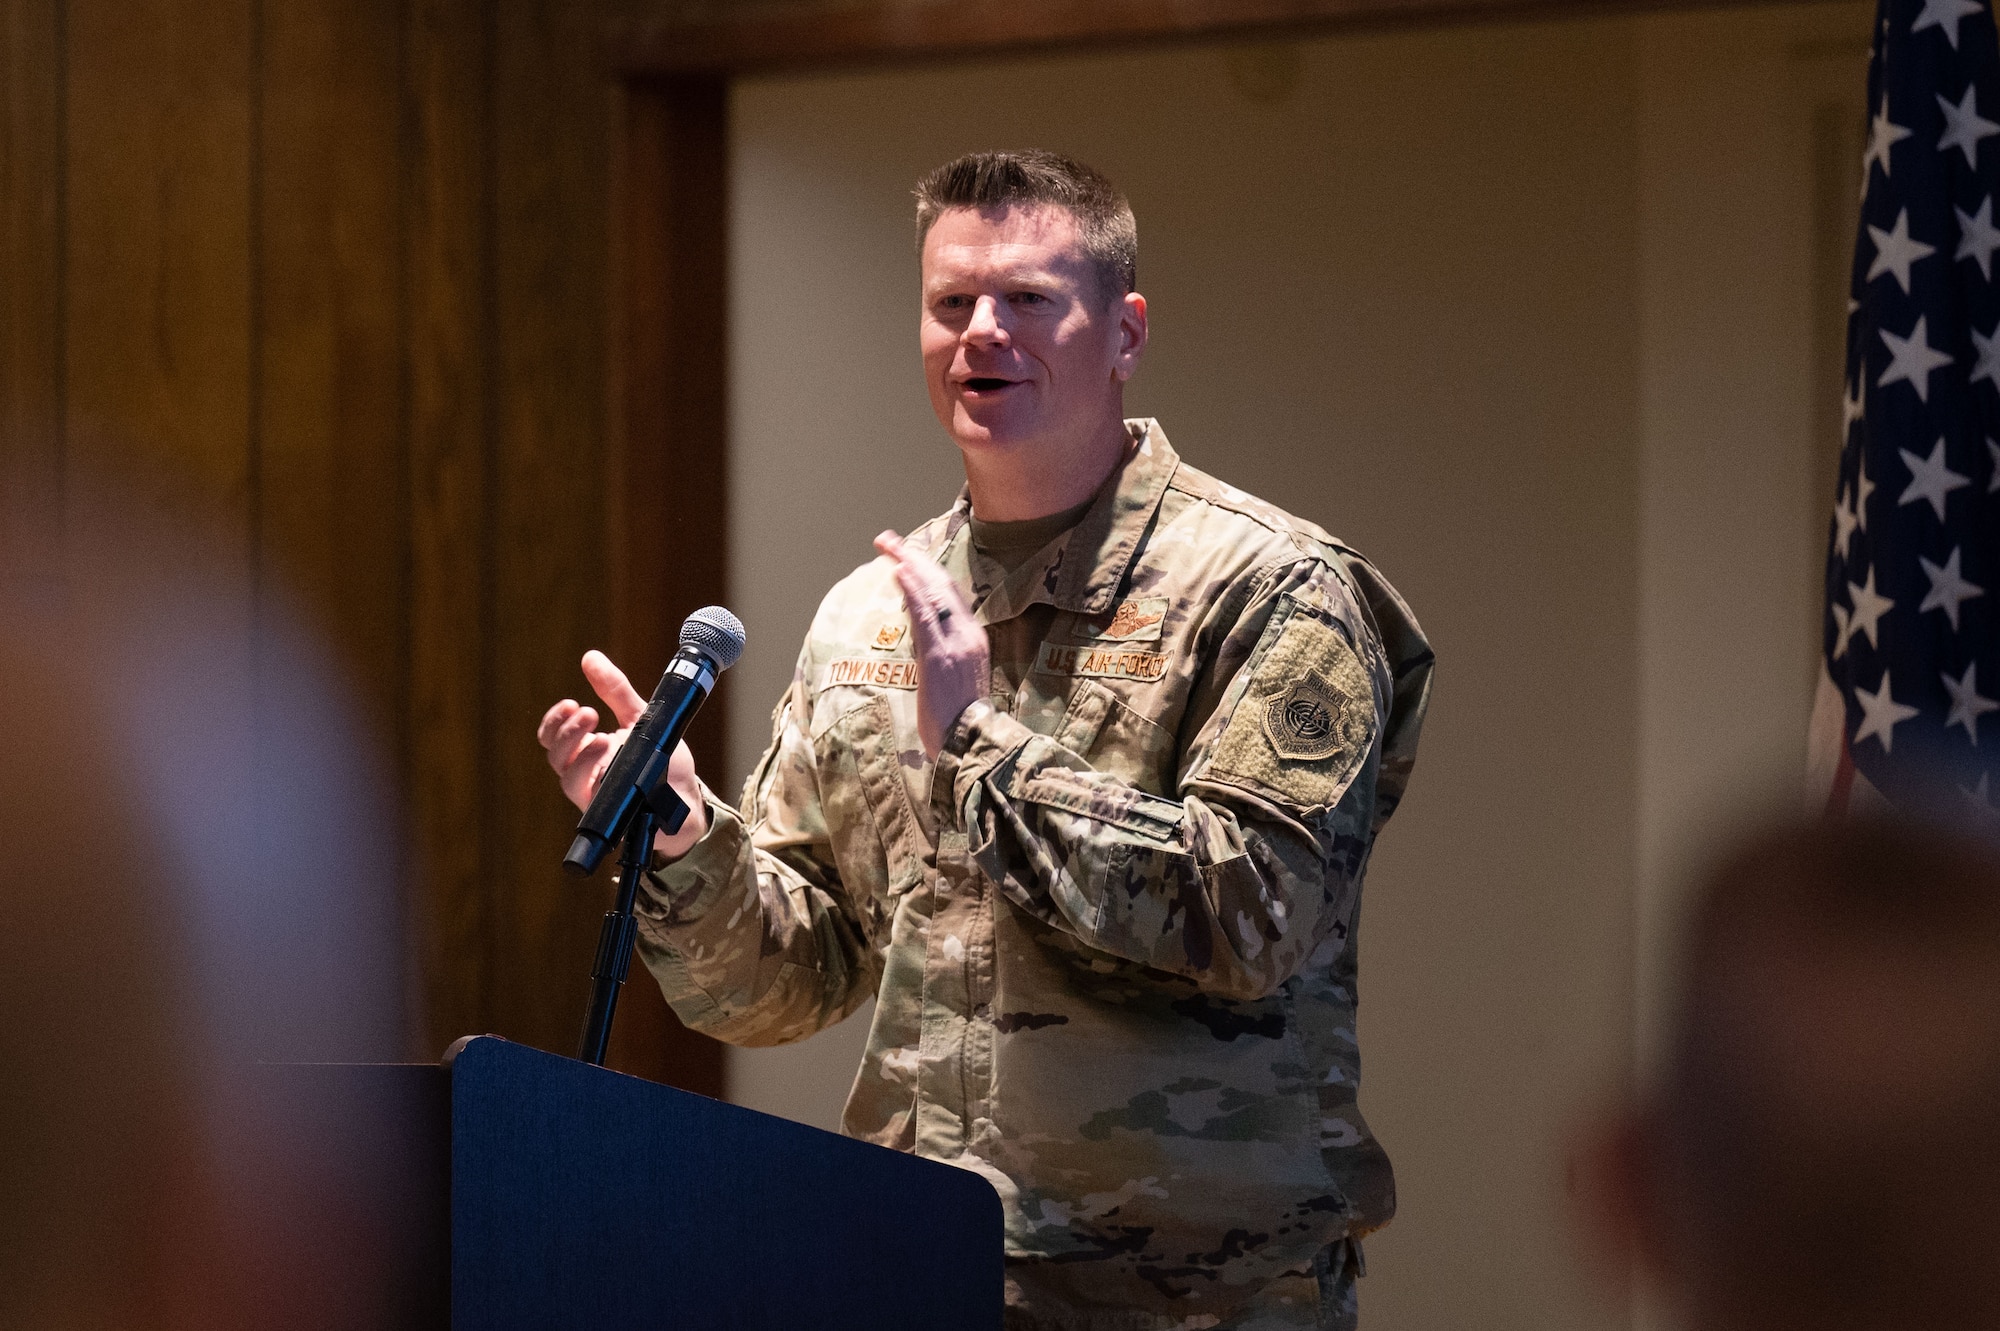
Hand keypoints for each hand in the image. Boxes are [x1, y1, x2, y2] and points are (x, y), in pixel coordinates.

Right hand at [537, 650, 708, 859]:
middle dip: (567, 733)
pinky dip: (598, 781)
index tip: (570, 704)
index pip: (554, 738)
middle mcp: (585, 774)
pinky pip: (593, 801)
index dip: (554, 722)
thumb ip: (615, 691)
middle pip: (556, 756)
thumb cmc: (662, 762)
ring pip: (568, 780)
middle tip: (588, 713)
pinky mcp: (610, 813)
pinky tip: (612, 764)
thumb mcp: (640, 719)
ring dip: (581, 756)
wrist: (687, 796)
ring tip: (602, 737)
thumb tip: (590, 657)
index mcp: (587, 752)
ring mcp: (595, 796)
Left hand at [874, 531, 989, 756]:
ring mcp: (955, 644)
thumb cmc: (960, 719)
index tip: (906, 554)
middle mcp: (967, 634)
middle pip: (941, 584)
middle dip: (913, 557)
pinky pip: (925, 616)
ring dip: (908, 564)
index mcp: (973, 638)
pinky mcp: (939, 656)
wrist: (970, 744)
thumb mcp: (957, 677)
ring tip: (888, 545)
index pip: (950, 593)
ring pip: (933, 593)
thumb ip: (943, 651)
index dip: (927, 569)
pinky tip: (899, 570)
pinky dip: (912, 590)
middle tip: (889, 539)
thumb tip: (922, 634)